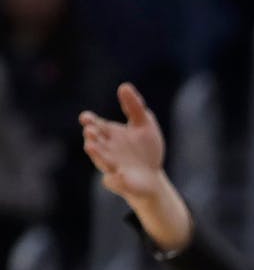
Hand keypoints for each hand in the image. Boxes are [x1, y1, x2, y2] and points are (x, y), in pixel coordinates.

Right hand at [80, 83, 192, 250]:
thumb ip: (135, 107)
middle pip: (95, 142)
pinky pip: (116, 181)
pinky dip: (116, 179)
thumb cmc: (145, 149)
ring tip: (91, 147)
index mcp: (109, 134)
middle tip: (90, 131)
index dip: (89, 121)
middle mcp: (106, 150)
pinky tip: (120, 175)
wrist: (152, 176)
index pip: (95, 125)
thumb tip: (124, 86)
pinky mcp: (122, 183)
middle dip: (92, 137)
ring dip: (97, 154)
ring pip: (101, 160)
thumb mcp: (145, 124)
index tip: (86, 117)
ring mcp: (112, 167)